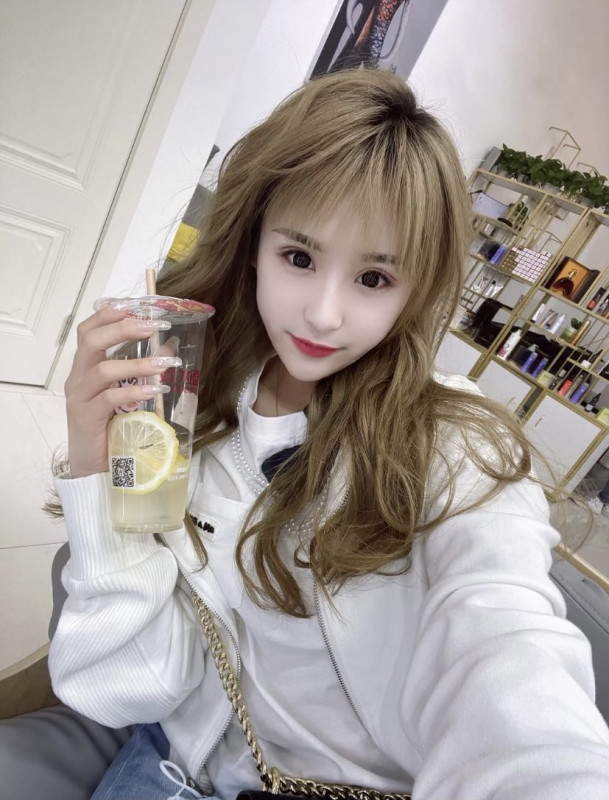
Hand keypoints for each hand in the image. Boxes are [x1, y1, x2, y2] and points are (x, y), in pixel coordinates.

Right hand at [64, 304, 179, 477]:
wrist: (93, 468)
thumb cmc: (111, 427)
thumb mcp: (127, 393)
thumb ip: (142, 370)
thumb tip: (169, 345)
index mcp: (84, 368)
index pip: (88, 330)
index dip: (109, 314)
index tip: (136, 304)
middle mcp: (77, 378)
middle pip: (91, 341)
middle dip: (123, 328)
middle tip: (154, 325)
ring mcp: (79, 398)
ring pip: (102, 369)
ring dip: (137, 363)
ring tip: (166, 364)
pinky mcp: (86, 419)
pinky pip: (109, 399)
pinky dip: (134, 391)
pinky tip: (155, 390)